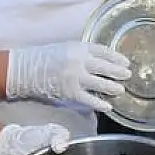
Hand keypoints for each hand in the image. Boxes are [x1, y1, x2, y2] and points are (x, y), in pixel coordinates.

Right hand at [6, 41, 131, 112]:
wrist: (25, 70)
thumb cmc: (45, 57)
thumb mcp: (66, 48)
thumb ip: (83, 53)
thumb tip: (102, 61)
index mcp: (78, 47)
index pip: (103, 50)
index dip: (117, 57)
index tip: (126, 62)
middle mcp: (79, 61)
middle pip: (105, 66)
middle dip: (119, 72)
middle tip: (128, 75)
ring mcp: (75, 77)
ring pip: (100, 83)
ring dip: (113, 87)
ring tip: (121, 90)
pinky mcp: (70, 92)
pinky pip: (89, 99)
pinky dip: (100, 103)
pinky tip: (108, 106)